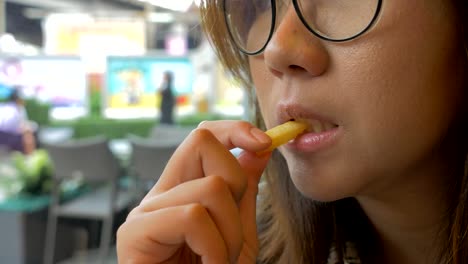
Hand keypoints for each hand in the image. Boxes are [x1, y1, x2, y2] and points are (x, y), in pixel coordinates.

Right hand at [117, 120, 271, 263]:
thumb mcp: (238, 232)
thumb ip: (244, 191)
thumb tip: (257, 148)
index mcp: (182, 191)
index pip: (202, 138)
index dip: (235, 130)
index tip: (265, 143)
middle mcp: (159, 195)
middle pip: (201, 142)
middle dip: (235, 183)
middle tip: (230, 229)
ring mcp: (144, 212)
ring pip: (210, 188)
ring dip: (231, 233)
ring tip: (218, 262)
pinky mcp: (134, 233)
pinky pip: (193, 216)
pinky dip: (215, 248)